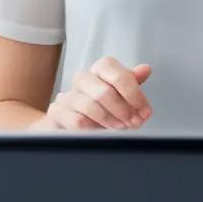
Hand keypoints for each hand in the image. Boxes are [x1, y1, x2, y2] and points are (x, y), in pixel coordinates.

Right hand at [31, 57, 152, 130]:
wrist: (68, 121)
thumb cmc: (99, 105)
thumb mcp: (119, 92)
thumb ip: (132, 82)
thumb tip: (145, 69)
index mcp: (100, 70)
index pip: (116, 73)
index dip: (133, 93)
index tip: (145, 111)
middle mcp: (82, 79)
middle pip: (104, 91)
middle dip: (123, 110)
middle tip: (134, 122)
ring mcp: (67, 95)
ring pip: (90, 106)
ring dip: (110, 120)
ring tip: (121, 127)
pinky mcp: (57, 112)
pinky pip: (77, 120)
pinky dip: (93, 128)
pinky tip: (101, 132)